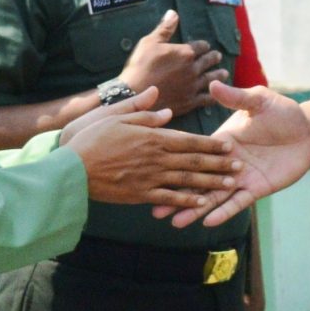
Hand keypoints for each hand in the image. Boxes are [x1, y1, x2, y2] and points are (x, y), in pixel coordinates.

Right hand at [60, 89, 240, 207]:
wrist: (69, 168)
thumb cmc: (89, 138)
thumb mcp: (114, 115)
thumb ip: (141, 110)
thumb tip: (165, 107)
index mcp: (152, 137)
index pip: (188, 140)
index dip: (211, 144)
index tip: (229, 145)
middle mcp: (155, 158)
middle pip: (194, 161)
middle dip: (219, 163)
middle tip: (240, 165)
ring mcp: (149, 178)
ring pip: (186, 181)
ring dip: (210, 183)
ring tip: (230, 184)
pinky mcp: (140, 195)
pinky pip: (168, 198)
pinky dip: (186, 201)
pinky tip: (201, 204)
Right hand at [120, 12, 228, 111]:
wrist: (135, 94)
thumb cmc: (140, 66)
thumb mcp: (150, 42)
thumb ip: (165, 28)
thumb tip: (173, 12)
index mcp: (185, 53)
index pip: (201, 46)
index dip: (204, 45)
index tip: (206, 46)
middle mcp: (193, 69)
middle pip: (208, 61)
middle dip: (214, 58)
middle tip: (218, 56)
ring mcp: (193, 86)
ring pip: (212, 79)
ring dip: (219, 75)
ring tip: (225, 73)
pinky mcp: (190, 102)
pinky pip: (207, 99)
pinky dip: (214, 96)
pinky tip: (217, 95)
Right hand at [166, 81, 309, 227]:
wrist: (307, 130)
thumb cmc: (280, 113)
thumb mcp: (257, 102)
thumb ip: (235, 98)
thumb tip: (214, 85)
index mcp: (221, 142)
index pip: (193, 155)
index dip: (173, 164)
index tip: (151, 171)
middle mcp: (225, 163)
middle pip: (197, 181)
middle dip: (176, 195)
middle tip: (154, 210)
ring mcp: (240, 178)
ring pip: (213, 197)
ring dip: (195, 210)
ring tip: (175, 222)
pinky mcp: (256, 188)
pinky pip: (238, 203)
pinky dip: (224, 212)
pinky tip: (208, 222)